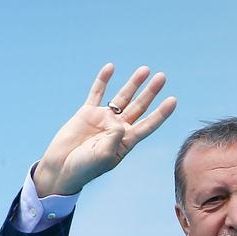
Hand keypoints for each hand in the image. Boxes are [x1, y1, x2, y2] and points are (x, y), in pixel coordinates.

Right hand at [33, 63, 176, 196]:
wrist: (63, 167)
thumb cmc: (85, 168)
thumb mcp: (102, 156)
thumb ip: (113, 140)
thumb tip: (120, 124)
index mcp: (126, 142)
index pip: (148, 125)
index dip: (161, 113)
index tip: (173, 100)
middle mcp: (118, 129)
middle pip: (139, 107)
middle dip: (150, 92)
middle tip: (162, 77)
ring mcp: (103, 119)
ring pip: (122, 97)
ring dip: (133, 83)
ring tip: (145, 69)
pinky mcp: (87, 113)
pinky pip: (97, 93)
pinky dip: (103, 80)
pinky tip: (111, 67)